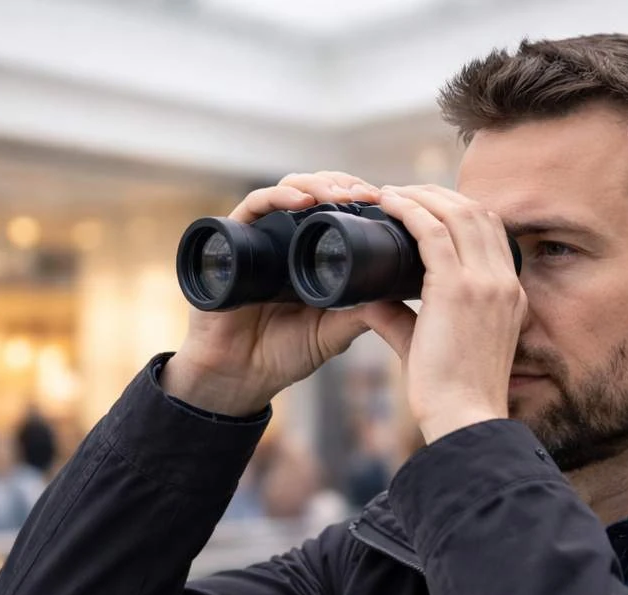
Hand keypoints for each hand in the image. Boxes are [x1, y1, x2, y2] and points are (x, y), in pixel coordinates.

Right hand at [166, 172, 413, 415]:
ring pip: (288, 189)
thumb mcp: (332, 333)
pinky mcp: (232, 241)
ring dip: (317, 184)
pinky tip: (301, 200)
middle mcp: (285, 238)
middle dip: (344, 185)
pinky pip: (253, 205)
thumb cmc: (282, 354)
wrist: (238, 377)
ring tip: (340, 194)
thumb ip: (359, 315)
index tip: (388, 202)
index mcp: (312, 252)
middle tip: (368, 194)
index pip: (337, 207)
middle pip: (316, 190)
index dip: (361, 198)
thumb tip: (395, 294)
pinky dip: (277, 197)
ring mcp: (259, 237)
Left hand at [369, 185, 526, 442]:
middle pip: (476, 212)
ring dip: (421, 195)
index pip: (490, 231)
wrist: (464, 419)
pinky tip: (388, 203)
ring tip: (390, 194)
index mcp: (510, 293)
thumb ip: (403, 319)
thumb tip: (371, 300)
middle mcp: (504, 281)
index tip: (422, 207)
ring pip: (456, 212)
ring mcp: (485, 282)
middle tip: (401, 193)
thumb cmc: (450, 393)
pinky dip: (409, 210)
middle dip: (437, 194)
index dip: (457, 209)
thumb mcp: (433, 345)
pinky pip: (432, 230)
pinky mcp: (457, 289)